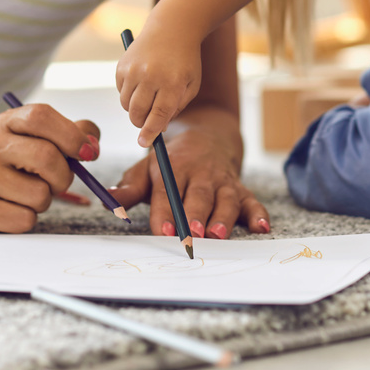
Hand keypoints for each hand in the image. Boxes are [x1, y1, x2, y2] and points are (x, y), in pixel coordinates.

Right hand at [0, 104, 100, 232]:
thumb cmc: (18, 168)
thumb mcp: (42, 141)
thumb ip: (75, 135)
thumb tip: (92, 145)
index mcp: (7, 122)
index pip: (40, 116)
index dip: (71, 135)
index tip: (88, 153)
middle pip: (45, 156)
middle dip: (64, 176)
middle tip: (58, 183)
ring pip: (39, 194)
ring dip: (44, 201)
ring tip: (27, 195)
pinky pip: (24, 219)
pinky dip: (28, 219)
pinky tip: (13, 209)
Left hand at [110, 111, 270, 239]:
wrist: (207, 135)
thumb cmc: (171, 160)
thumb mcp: (147, 167)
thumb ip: (129, 187)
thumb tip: (108, 202)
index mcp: (173, 167)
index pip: (168, 191)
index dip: (165, 211)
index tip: (163, 229)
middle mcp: (200, 173)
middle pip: (199, 196)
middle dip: (195, 215)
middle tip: (192, 234)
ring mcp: (222, 181)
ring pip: (225, 199)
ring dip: (223, 217)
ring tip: (218, 234)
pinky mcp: (240, 188)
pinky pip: (252, 200)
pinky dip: (258, 214)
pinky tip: (261, 227)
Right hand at [116, 27, 203, 146]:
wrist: (172, 28)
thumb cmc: (185, 60)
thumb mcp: (191, 84)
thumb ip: (176, 107)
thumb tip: (157, 128)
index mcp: (172, 83)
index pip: (157, 116)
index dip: (150, 133)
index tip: (144, 143)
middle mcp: (150, 76)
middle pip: (138, 113)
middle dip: (141, 123)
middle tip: (148, 122)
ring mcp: (134, 70)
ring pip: (127, 105)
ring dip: (135, 109)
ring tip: (149, 95)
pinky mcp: (122, 66)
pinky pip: (121, 91)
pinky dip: (129, 94)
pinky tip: (142, 81)